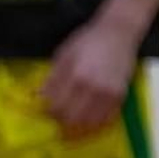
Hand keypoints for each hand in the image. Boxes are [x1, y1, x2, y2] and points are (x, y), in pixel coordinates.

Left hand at [40, 17, 138, 133]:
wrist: (119, 33)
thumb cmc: (88, 41)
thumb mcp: (64, 55)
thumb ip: (52, 78)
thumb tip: (39, 97)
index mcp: (76, 76)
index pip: (56, 106)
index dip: (48, 111)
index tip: (45, 109)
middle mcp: (92, 88)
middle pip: (71, 119)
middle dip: (61, 120)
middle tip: (57, 115)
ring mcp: (108, 94)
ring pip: (88, 123)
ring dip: (77, 124)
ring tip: (71, 118)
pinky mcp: (120, 97)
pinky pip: (104, 120)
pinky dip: (94, 123)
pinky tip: (87, 117)